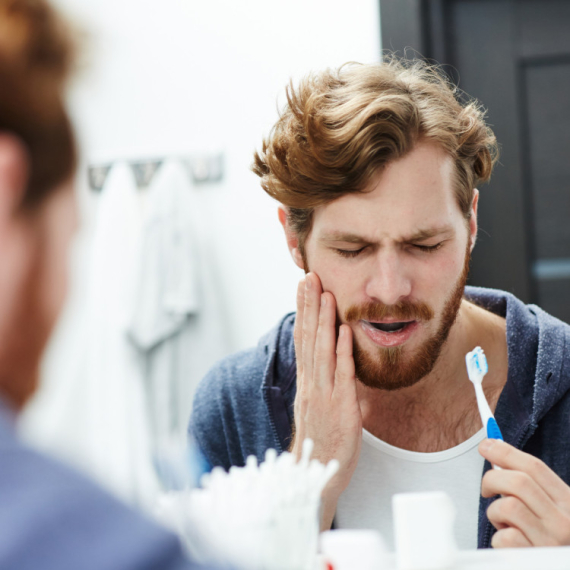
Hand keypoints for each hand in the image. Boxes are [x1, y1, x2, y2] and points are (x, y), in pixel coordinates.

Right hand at [291, 273, 361, 529]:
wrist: (315, 475)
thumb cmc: (320, 440)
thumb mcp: (316, 406)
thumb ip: (322, 381)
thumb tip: (329, 361)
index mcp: (306, 382)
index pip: (302, 339)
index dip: (303, 311)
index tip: (303, 287)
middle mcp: (311, 383)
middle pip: (308, 338)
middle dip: (309, 306)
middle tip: (309, 277)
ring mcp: (323, 394)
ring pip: (321, 350)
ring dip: (323, 321)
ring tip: (325, 294)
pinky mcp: (340, 407)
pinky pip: (342, 375)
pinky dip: (342, 352)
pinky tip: (344, 331)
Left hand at [479, 438, 569, 547]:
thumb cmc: (546, 536)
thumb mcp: (547, 508)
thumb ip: (527, 484)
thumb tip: (494, 449)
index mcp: (569, 502)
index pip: (535, 467)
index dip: (506, 452)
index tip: (485, 445)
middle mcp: (565, 521)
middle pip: (519, 482)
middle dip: (492, 479)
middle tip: (486, 489)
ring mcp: (551, 542)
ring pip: (508, 506)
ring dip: (495, 512)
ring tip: (503, 522)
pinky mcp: (535, 559)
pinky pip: (505, 537)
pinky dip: (498, 538)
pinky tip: (508, 543)